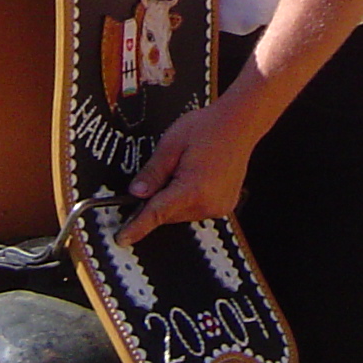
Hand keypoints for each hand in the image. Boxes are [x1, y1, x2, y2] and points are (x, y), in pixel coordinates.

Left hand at [119, 99, 259, 246]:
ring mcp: (219, 206)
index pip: (156, 214)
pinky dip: (188, 198)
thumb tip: (136, 193)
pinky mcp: (225, 205)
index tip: (122, 239)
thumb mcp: (171, 144)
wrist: (240, 122)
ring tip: (185, 167)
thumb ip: (152, 172)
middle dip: (157, 200)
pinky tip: (194, 175)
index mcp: (193, 189)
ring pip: (181, 213)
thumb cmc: (208, 127)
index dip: (136, 228)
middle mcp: (208, 203)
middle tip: (163, 171)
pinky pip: (196, 209)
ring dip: (174, 199)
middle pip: (168, 214)